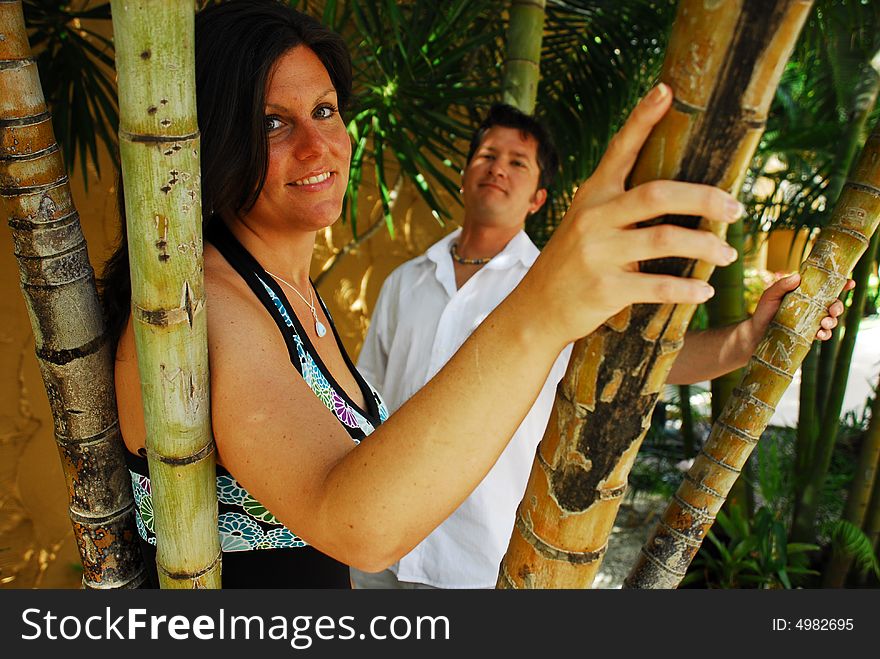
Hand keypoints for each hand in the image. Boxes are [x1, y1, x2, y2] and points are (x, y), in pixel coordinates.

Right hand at [530, 83, 743, 342]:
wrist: (536, 309)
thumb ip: (617, 207)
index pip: (619, 150)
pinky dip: (687, 289)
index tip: (667, 91)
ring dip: (706, 245)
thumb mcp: (583, 224)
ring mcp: (598, 254)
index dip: (642, 119)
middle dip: (704, 198)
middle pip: (658, 194)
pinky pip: (658, 286)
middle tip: (735, 207)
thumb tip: (675, 193)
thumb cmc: (570, 264)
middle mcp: (593, 219)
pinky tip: (703, 290)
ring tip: (727, 254)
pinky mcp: (605, 289)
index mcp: (592, 196)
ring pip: (666, 239)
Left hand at [747, 273, 853, 343]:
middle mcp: (812, 307)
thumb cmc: (763, 311)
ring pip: (831, 320)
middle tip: (832, 310)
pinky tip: (819, 334)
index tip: (849, 282)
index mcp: (806, 294)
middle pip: (834, 304)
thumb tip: (797, 277)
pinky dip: (825, 334)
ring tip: (824, 323)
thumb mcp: (770, 295)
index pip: (826, 287)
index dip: (841, 284)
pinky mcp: (809, 335)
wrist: (756, 333)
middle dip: (838, 307)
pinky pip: (823, 334)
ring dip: (832, 322)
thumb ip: (782, 285)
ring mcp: (812, 321)